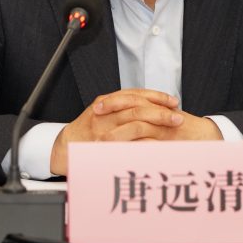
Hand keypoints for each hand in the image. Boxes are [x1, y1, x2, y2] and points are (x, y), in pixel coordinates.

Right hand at [50, 89, 181, 175]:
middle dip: (160, 113)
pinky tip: (156, 147)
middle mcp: (104, 113)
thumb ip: (122, 108)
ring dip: (155, 128)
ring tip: (171, 131)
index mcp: (106, 102)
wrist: (64, 146)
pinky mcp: (101, 146)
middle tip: (177, 117)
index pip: (135, 95)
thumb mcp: (103, 113)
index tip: (173, 102)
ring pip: (134, 125)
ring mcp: (103, 130)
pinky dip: (142, 145)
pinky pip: (126, 145)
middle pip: (137, 108)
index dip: (156, 97)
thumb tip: (152, 108)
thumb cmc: (87, 130)